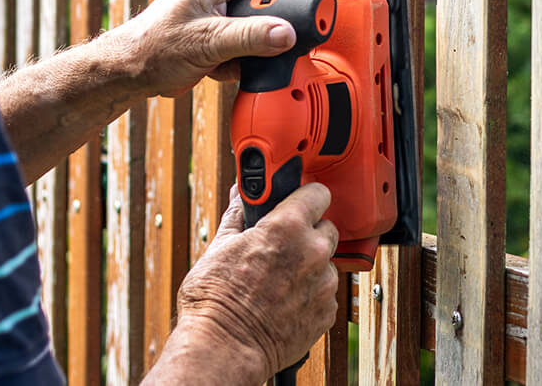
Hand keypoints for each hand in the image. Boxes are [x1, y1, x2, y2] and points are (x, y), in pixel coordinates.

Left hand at [106, 0, 304, 96]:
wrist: (129, 71)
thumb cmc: (155, 47)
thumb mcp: (208, 42)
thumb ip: (251, 37)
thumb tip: (287, 34)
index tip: (312, 13)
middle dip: (276, 23)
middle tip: (275, 44)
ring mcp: (223, 3)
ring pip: (264, 18)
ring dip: (258, 43)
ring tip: (240, 58)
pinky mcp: (222, 24)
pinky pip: (251, 35)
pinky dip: (244, 55)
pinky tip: (226, 65)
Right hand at [175, 183, 339, 377]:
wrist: (223, 349)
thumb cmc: (215, 300)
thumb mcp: (220, 246)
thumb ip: (238, 215)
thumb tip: (240, 194)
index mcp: (288, 227)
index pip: (318, 193)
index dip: (307, 197)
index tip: (300, 203)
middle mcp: (313, 251)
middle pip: (326, 228)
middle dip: (308, 234)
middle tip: (281, 248)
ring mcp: (324, 283)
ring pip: (326, 263)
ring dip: (310, 267)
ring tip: (279, 282)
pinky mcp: (327, 311)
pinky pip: (325, 292)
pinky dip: (310, 295)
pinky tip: (285, 302)